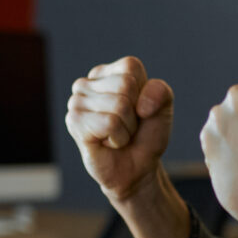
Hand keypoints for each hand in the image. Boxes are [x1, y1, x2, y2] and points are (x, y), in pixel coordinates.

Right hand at [65, 56, 173, 203]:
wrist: (136, 169)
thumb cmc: (145, 136)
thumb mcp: (162, 109)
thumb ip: (161, 92)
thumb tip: (141, 104)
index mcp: (107, 73)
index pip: (131, 67)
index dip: (144, 93)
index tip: (139, 110)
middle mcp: (87, 83)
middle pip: (125, 85)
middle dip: (135, 113)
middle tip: (127, 126)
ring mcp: (76, 102)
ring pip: (119, 105)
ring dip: (127, 128)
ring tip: (117, 135)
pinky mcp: (74, 122)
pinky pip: (110, 123)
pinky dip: (118, 137)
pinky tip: (108, 143)